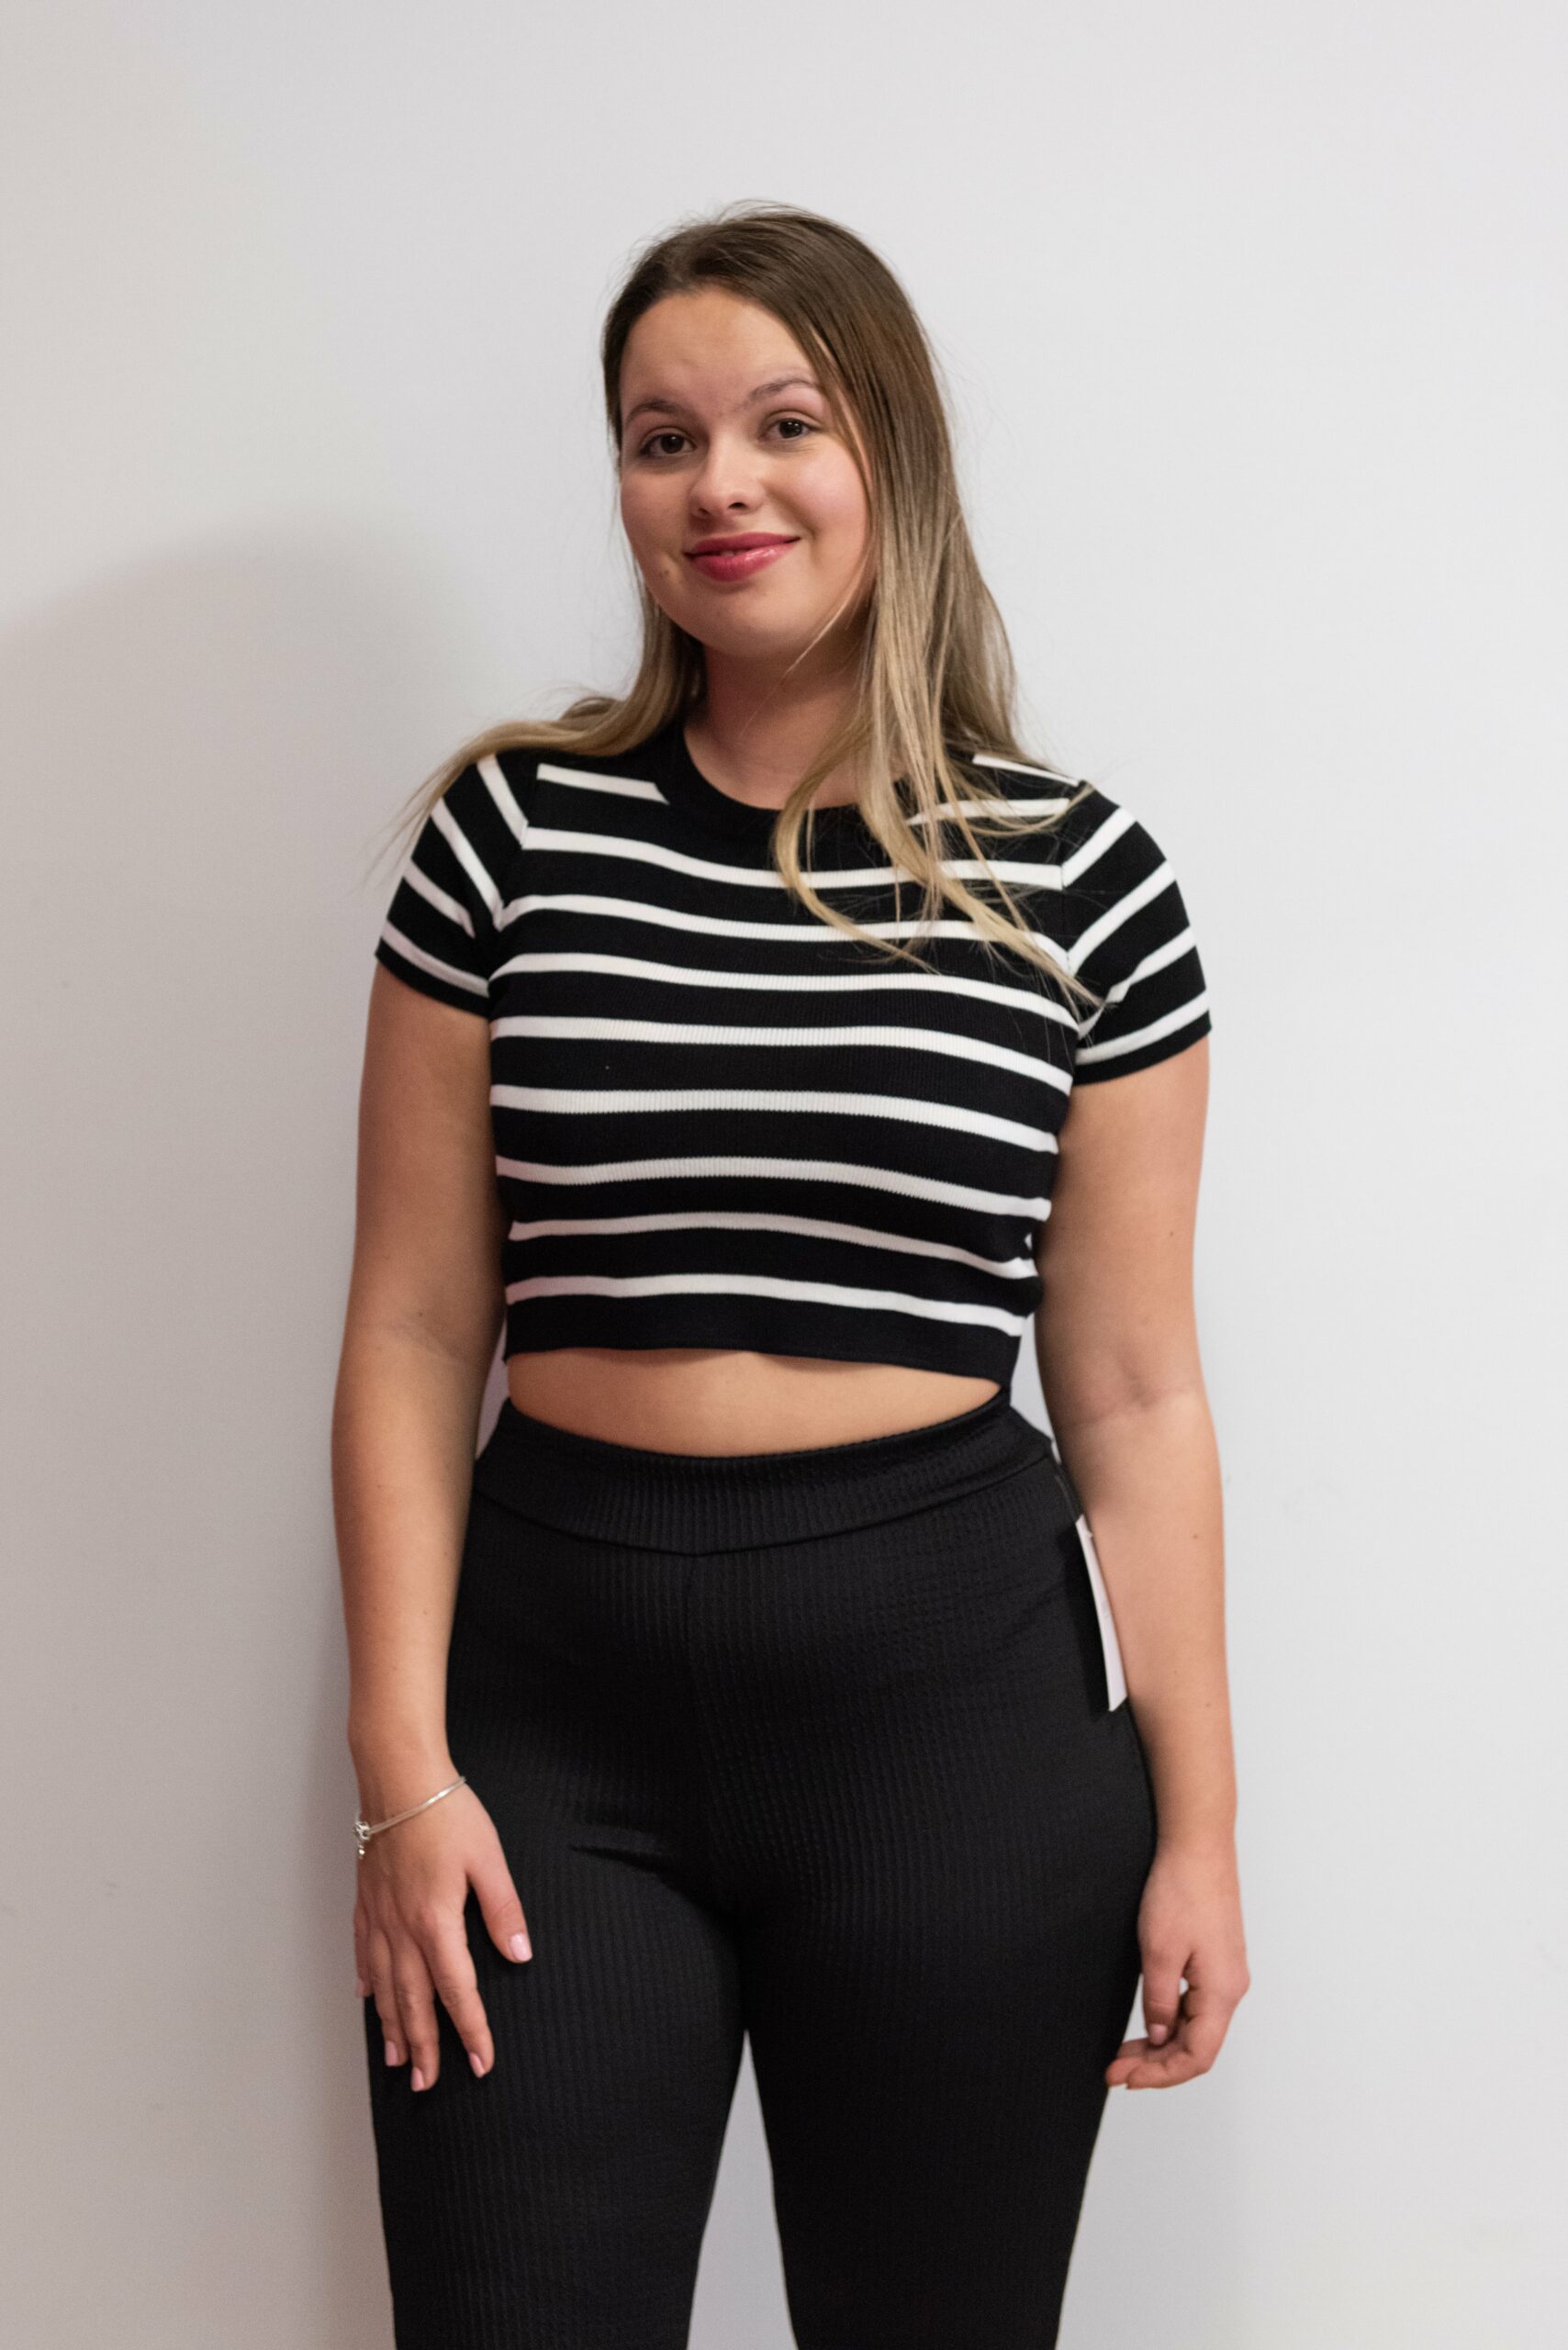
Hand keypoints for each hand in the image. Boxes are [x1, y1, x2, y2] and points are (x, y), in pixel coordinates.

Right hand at [354, 1779, 532, 2089]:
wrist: (398, 1778)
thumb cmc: (446, 1813)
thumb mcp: (488, 1859)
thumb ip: (503, 1910)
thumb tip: (519, 1954)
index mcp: (436, 1921)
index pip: (457, 1990)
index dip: (471, 2030)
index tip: (481, 2062)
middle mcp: (402, 1928)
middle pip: (414, 2001)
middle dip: (424, 2046)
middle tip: (428, 2084)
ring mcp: (379, 1916)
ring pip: (384, 1986)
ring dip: (391, 2027)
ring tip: (398, 2061)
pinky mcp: (366, 1900)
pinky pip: (363, 1952)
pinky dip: (367, 1982)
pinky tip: (368, 1998)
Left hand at [1107, 1835, 1248, 2089]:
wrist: (1198, 1845)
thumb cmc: (1180, 1891)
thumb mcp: (1158, 1952)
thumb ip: (1159, 2002)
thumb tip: (1160, 2039)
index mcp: (1222, 1992)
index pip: (1197, 2057)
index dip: (1162, 2076)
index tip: (1127, 2080)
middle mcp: (1231, 1989)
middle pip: (1196, 2047)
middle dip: (1155, 2065)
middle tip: (1115, 2071)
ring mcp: (1225, 1975)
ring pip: (1195, 2028)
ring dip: (1161, 2045)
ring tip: (1124, 2053)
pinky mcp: (1216, 1961)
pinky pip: (1196, 2006)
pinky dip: (1170, 2022)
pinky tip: (1148, 2024)